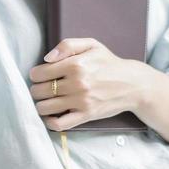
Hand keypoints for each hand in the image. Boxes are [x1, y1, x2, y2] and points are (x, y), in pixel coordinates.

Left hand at [29, 38, 145, 130]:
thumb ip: (67, 45)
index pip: (39, 73)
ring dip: (41, 105)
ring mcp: (81, 101)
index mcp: (75, 64)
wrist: (132, 84)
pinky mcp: (86, 115)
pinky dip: (50, 122)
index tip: (40, 75)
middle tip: (42, 88)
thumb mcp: (91, 45)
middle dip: (37, 89)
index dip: (35, 74)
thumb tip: (47, 58)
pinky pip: (59, 124)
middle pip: (39, 91)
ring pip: (45, 107)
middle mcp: (77, 83)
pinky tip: (52, 115)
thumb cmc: (109, 63)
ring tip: (46, 101)